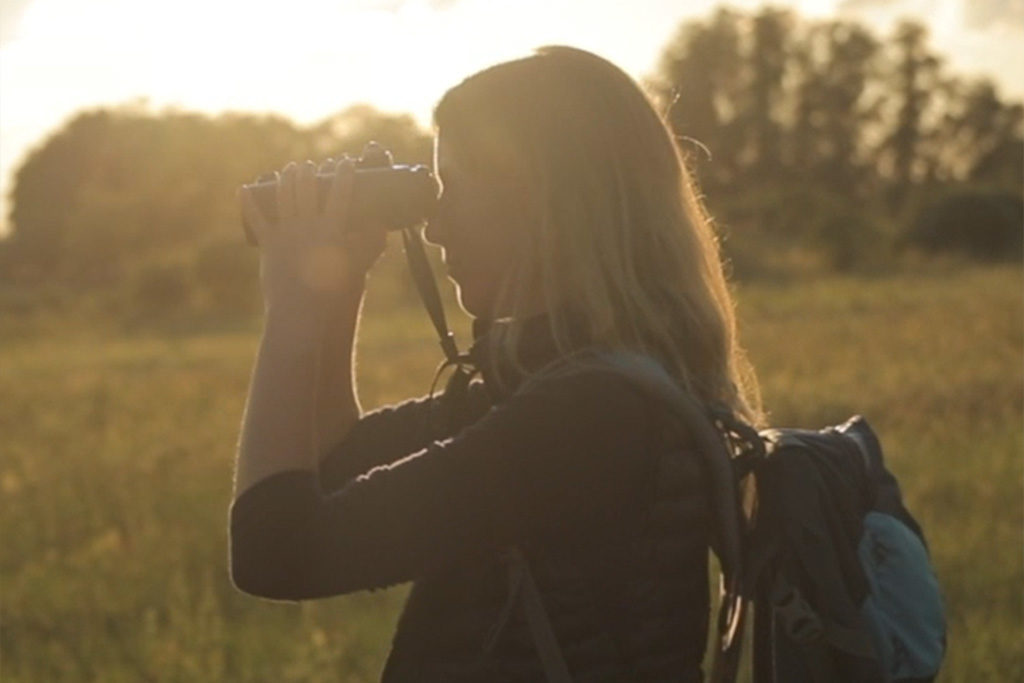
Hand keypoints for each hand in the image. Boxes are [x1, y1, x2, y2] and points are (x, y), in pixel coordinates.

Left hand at [240, 158, 386, 320]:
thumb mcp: (360, 266)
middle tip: (311, 166)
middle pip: (307, 188)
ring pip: (284, 197)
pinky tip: (245, 189)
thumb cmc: (338, 293)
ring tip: (290, 169)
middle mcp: (309, 226)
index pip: (341, 192)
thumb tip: (383, 227)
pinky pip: (257, 219)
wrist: (306, 313)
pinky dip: (249, 203)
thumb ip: (372, 244)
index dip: (344, 173)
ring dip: (287, 179)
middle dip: (310, 172)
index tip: (346, 162)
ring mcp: (287, 233)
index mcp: (333, 230)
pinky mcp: (269, 245)